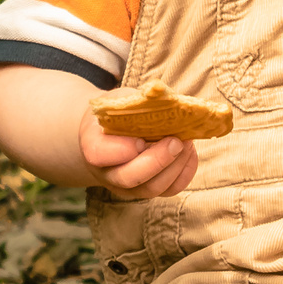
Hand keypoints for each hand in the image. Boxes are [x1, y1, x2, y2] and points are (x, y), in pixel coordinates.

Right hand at [76, 104, 199, 198]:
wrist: (111, 134)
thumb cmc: (118, 113)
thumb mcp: (120, 100)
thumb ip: (136, 99)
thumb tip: (160, 92)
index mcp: (93, 145)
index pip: (99, 155)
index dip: (122, 150)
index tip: (140, 138)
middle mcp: (107, 173)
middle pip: (130, 178)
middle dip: (158, 161)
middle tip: (176, 141)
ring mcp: (127, 186)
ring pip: (152, 189)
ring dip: (175, 166)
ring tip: (186, 143)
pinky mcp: (148, 189)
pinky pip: (169, 190)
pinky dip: (185, 173)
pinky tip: (189, 153)